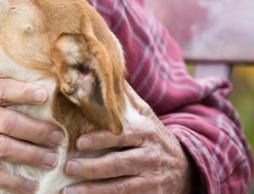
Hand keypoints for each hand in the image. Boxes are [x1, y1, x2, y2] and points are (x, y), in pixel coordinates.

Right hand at [0, 78, 64, 193]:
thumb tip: (33, 91)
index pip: (1, 89)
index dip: (23, 91)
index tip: (44, 95)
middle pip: (9, 124)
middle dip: (37, 132)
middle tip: (58, 138)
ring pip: (4, 149)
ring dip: (30, 156)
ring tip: (50, 160)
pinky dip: (13, 182)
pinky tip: (30, 186)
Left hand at [62, 92, 193, 193]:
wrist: (185, 167)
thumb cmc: (151, 136)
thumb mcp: (143, 114)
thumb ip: (122, 97)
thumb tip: (94, 71)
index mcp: (145, 132)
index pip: (121, 135)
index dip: (101, 139)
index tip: (79, 142)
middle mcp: (149, 156)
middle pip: (119, 164)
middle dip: (92, 167)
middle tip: (68, 167)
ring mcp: (151, 180)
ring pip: (120, 187)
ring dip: (93, 190)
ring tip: (69, 191)